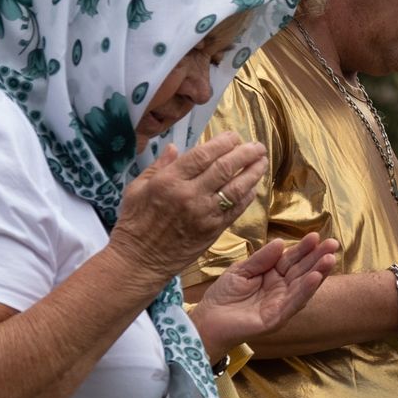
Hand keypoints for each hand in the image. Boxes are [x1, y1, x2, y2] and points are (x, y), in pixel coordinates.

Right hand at [108, 132, 267, 286]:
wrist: (139, 261)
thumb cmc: (134, 223)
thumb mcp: (137, 189)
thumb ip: (158, 166)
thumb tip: (174, 147)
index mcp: (169, 181)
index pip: (203, 155)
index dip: (223, 143)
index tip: (234, 136)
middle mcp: (189, 195)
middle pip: (224, 168)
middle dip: (245, 154)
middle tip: (257, 146)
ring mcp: (204, 214)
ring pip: (235, 188)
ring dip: (252, 173)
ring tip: (263, 162)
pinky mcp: (213, 230)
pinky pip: (235, 210)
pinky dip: (247, 197)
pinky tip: (254, 187)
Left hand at [189, 233, 338, 358]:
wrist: (207, 320)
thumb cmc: (223, 295)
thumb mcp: (241, 270)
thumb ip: (261, 258)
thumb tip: (280, 243)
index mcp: (272, 275)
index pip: (292, 259)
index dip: (304, 248)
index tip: (316, 235)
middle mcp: (281, 289)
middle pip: (302, 270)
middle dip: (318, 257)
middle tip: (333, 243)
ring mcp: (280, 304)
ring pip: (303, 286)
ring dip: (318, 272)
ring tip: (330, 259)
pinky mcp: (276, 318)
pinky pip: (294, 303)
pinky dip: (306, 290)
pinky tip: (316, 278)